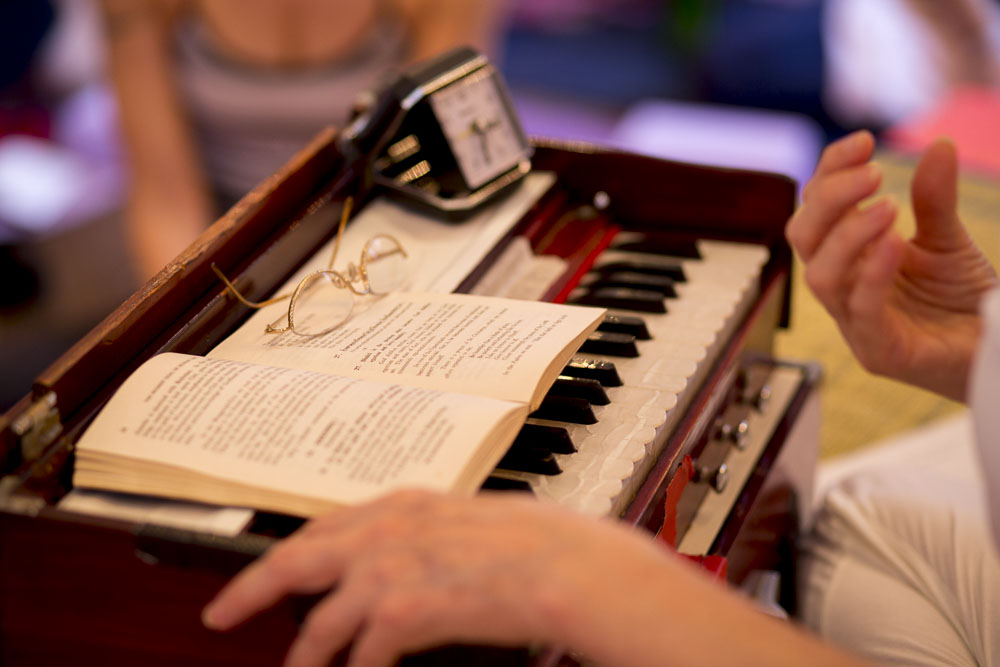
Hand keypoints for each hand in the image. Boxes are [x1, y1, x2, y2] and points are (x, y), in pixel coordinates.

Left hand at [202, 490, 667, 666]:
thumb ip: (432, 533)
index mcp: (405, 505)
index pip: (326, 525)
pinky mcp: (405, 609)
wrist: (572, 568)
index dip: (290, 549)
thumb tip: (412, 554)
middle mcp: (388, 531)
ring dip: (306, 651)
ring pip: (321, 617)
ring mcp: (393, 567)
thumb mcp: (474, 521)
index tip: (269, 567)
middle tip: (223, 612)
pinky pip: (361, 651)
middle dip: (252, 588)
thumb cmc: (541, 544)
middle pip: (297, 559)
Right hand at [786, 130, 997, 400]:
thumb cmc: (961, 304)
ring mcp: (856, 322)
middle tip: (873, 174)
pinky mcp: (880, 352)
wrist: (993, 352)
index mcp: (849, 258)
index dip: (829, 172)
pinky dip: (873, 275)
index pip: (815, 209)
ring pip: (820, 276)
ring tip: (887, 207)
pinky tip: (895, 244)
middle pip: (803, 238)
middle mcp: (844, 287)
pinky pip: (862, 312)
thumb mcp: (948, 241)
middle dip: (828, 199)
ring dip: (846, 235)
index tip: (863, 141)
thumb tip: (938, 145)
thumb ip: (935, 200)